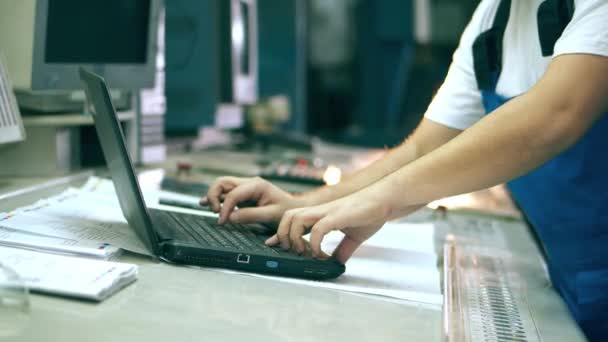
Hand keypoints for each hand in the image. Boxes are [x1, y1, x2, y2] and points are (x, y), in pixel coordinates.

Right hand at [201, 176, 302, 224]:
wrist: (295, 208)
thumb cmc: (286, 210)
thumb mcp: (271, 215)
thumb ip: (250, 216)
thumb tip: (230, 217)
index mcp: (256, 185)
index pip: (233, 194)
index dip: (225, 208)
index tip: (222, 221)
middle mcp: (249, 183)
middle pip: (222, 182)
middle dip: (213, 195)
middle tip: (216, 213)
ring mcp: (244, 188)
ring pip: (221, 185)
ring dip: (213, 195)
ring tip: (209, 209)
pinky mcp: (242, 195)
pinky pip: (225, 193)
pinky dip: (216, 198)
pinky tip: (205, 203)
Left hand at [265, 191, 391, 263]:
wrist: (385, 199)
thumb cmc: (370, 213)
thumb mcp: (354, 236)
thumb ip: (343, 249)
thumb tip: (337, 263)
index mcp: (320, 215)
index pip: (292, 220)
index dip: (279, 234)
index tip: (272, 245)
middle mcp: (319, 211)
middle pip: (287, 216)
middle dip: (283, 236)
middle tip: (295, 252)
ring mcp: (327, 212)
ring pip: (295, 219)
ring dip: (295, 238)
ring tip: (306, 253)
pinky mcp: (337, 215)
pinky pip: (318, 228)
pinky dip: (314, 243)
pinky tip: (321, 253)